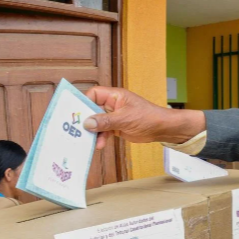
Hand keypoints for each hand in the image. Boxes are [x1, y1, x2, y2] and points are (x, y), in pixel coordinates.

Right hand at [83, 87, 205, 149]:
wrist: (162, 129)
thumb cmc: (148, 117)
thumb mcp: (125, 119)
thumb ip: (105, 121)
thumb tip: (87, 123)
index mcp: (115, 96)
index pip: (93, 94)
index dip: (84, 101)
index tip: (76, 112)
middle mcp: (112, 104)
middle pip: (92, 109)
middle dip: (86, 119)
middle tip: (76, 129)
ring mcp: (114, 116)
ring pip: (97, 122)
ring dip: (93, 132)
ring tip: (89, 140)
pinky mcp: (117, 127)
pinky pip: (104, 131)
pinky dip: (101, 137)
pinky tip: (99, 144)